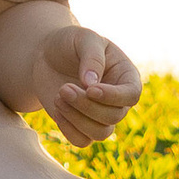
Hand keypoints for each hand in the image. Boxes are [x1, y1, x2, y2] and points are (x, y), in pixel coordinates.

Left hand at [29, 24, 141, 146]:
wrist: (46, 54)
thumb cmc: (70, 42)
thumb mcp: (83, 38)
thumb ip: (92, 57)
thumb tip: (92, 84)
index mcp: (126, 76)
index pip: (132, 95)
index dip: (113, 96)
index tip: (90, 90)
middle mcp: (118, 100)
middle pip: (113, 116)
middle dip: (87, 105)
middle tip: (64, 88)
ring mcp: (101, 115)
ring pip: (100, 133)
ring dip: (77, 118)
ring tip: (58, 96)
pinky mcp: (82, 126)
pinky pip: (82, 141)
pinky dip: (68, 129)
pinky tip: (56, 109)